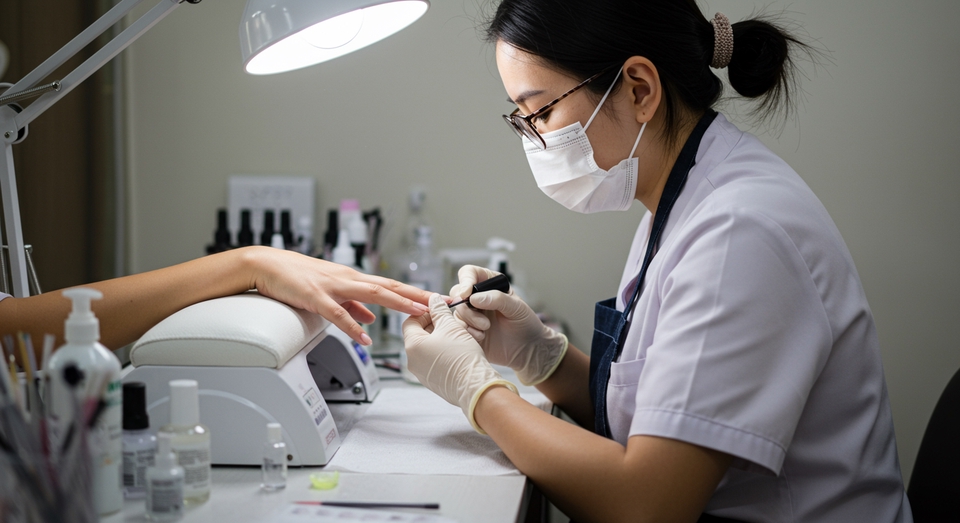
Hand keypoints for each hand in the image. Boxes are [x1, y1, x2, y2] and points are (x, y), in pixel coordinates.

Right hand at [243, 247, 430, 344]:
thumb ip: (353, 305)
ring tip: (417, 314)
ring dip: (397, 304)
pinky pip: (338, 314)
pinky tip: (364, 338)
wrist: (267, 264)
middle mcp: (349, 279)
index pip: (392, 286)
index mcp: (354, 280)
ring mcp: (333, 286)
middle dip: (417, 296)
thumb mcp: (330, 291)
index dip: (415, 293)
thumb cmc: (297, 277)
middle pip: (391, 287)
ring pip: (372, 294)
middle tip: (441, 303)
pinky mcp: (315, 296)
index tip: (437, 300)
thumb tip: (371, 318)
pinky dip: (352, 327)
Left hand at [402, 294, 517, 432]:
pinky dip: (443, 353)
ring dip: (440, 339)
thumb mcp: (451, 326)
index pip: (410, 322)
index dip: (424, 312)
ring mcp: (422, 374)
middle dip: (434, 325)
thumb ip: (439, 311)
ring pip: (427, 349)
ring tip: (457, 335)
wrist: (475, 386)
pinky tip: (458, 350)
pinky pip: (434, 362)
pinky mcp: (433, 382)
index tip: (438, 310)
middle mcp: (413, 361)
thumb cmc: (462, 356)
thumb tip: (434, 301)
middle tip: (450, 321)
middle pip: (418, 335)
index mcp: (412, 346)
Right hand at [451, 265, 566, 385]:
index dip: (465, 281)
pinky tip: (481, 337)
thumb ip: (497, 299)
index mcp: (489, 284)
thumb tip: (473, 298)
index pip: (469, 274)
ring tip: (486, 328)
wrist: (527, 348)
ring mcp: (471, 314)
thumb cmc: (525, 323)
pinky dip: (467, 332)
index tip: (467, 294)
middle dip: (466, 307)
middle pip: (457, 293)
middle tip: (483, 320)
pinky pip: (457, 328)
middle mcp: (477, 297)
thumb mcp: (516, 307)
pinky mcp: (468, 330)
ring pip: (457, 312)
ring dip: (469, 321)